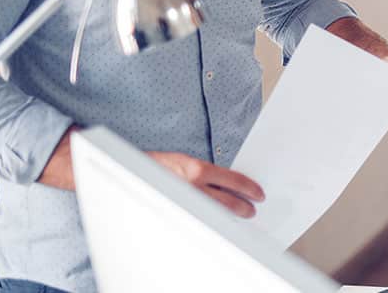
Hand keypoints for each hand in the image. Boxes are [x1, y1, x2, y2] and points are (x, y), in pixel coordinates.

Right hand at [149, 151, 263, 217]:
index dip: (249, 188)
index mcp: (196, 170)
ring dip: (229, 218)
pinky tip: (216, 226)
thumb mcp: (184, 162)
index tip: (258, 194)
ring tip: (238, 219)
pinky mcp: (174, 214)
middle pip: (227, 202)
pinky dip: (210, 223)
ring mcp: (182, 203)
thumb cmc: (156, 166)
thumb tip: (226, 184)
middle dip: (243, 207)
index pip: (233, 180)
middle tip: (252, 210)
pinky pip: (198, 221)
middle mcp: (191, 187)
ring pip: (214, 214)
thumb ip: (205, 173)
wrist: (129, 173)